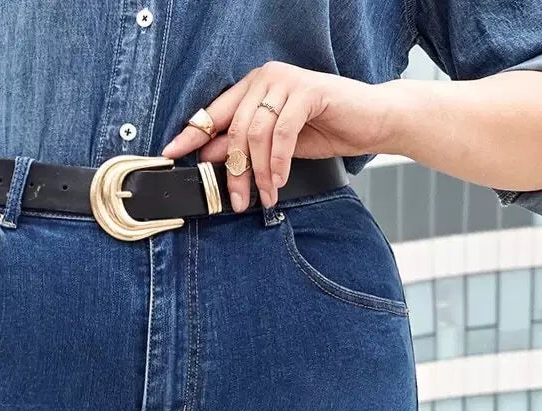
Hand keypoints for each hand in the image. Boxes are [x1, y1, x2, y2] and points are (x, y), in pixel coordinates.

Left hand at [162, 63, 395, 209]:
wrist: (372, 120)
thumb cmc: (326, 129)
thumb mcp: (277, 145)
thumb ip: (246, 146)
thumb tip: (210, 157)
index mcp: (254, 87)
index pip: (214, 112)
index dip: (190, 135)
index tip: (170, 154)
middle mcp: (267, 78)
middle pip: (234, 130)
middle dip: (234, 173)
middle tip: (237, 202)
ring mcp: (287, 81)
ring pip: (256, 134)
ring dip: (258, 173)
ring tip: (265, 195)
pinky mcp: (308, 91)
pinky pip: (282, 133)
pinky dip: (279, 161)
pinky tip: (281, 179)